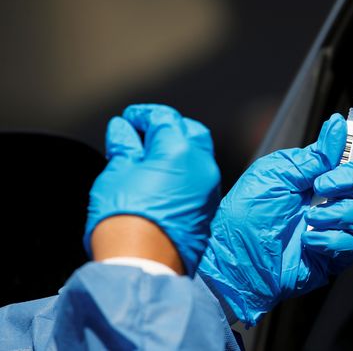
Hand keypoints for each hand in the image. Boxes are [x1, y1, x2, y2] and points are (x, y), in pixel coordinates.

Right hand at [85, 104, 220, 275]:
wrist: (143, 266)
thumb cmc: (126, 223)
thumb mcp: (115, 175)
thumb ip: (124, 147)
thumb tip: (123, 131)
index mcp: (179, 150)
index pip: (164, 117)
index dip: (143, 114)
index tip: (129, 118)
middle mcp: (202, 165)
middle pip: (190, 131)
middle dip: (167, 127)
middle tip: (142, 134)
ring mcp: (210, 188)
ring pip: (198, 155)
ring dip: (178, 150)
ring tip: (149, 157)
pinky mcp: (209, 208)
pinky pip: (200, 179)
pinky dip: (184, 172)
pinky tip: (162, 179)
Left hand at [198, 102, 352, 325]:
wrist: (233, 262)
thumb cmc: (245, 215)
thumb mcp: (274, 174)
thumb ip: (312, 156)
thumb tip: (339, 127)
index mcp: (319, 169)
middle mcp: (334, 194)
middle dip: (352, 178)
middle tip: (322, 186)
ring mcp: (338, 223)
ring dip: (340, 212)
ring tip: (310, 219)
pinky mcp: (337, 253)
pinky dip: (331, 240)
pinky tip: (309, 241)